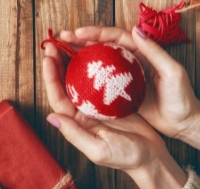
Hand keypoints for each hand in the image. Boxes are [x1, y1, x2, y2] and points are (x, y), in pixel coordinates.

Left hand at [43, 39, 187, 188]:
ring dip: (73, 61)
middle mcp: (83, 111)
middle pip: (66, 83)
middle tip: (54, 43)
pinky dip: (94, 65)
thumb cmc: (125, 157)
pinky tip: (93, 52)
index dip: (51, 77)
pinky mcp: (111, 99)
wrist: (151, 158)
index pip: (58, 96)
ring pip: (80, 78)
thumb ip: (74, 133)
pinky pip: (99, 79)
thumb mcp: (98, 149)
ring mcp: (97, 104)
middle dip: (58, 63)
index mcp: (76, 121)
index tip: (48, 58)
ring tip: (68, 42)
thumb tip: (51, 117)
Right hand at [64, 27, 199, 157]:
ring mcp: (124, 76)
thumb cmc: (183, 97)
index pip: (114, 36)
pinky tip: (71, 76)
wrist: (186, 122)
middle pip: (101, 45)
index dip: (95, 32)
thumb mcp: (172, 72)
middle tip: (61, 38)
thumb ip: (154, 51)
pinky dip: (84, 76)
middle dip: (80, 40)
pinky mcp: (121, 91)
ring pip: (97, 61)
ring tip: (60, 52)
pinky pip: (99, 80)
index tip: (77, 33)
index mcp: (141, 51)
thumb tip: (136, 29)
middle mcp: (130, 60)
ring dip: (79, 55)